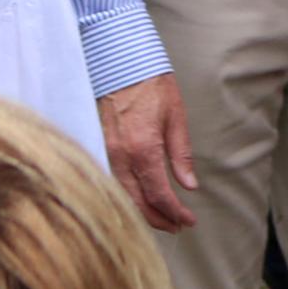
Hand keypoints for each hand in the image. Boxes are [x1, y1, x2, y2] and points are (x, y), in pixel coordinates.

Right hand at [98, 75, 197, 231]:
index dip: (174, 212)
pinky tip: (137, 199)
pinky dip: (124, 196)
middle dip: (157, 219)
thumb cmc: (151, 85)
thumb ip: (181, 154)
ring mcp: (105, 152)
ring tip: (160, 218)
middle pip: (136, 202)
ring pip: (120, 195)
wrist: (120, 61)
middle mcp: (120, 156)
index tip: (188, 220)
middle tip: (176, 227)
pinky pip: (110, 181)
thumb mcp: (176, 117)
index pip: (158, 194)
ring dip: (140, 211)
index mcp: (143, 149)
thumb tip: (189, 185)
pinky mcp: (98, 145)